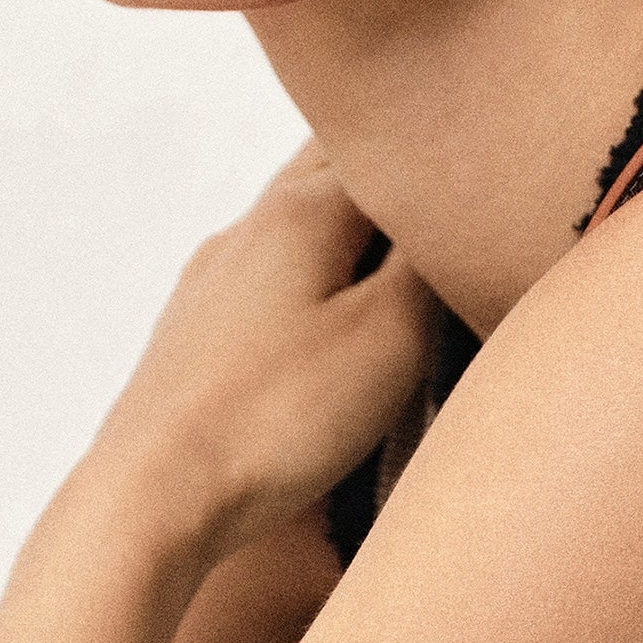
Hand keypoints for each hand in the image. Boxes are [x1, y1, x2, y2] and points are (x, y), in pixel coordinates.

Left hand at [83, 147, 436, 562]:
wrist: (155, 491)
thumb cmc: (277, 418)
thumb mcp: (390, 338)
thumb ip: (429, 266)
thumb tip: (451, 218)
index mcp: (304, 210)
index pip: (393, 152)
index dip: (445, 164)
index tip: (488, 183)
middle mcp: (252, 226)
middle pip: (331, 163)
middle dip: (389, 169)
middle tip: (445, 190)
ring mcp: (215, 277)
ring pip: (294, 217)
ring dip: (348, 221)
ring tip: (397, 247)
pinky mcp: (196, 331)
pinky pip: (267, 273)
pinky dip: (310, 269)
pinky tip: (323, 307)